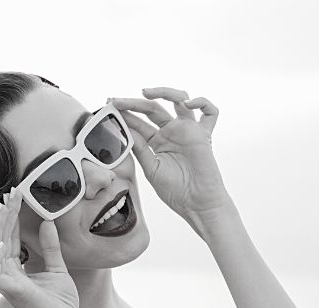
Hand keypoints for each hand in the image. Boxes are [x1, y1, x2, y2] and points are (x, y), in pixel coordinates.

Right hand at [0, 188, 79, 307]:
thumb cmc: (61, 304)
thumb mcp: (58, 268)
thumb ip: (51, 247)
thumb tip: (48, 222)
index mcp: (16, 268)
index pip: (9, 236)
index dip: (11, 216)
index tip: (17, 195)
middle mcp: (6, 273)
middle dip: (4, 214)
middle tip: (12, 192)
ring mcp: (6, 282)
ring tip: (6, 207)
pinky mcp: (10, 291)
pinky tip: (4, 240)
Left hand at [111, 87, 233, 222]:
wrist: (197, 204)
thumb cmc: (176, 191)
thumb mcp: (151, 168)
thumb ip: (140, 148)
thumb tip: (125, 130)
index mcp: (157, 141)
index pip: (139, 122)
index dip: (124, 113)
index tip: (108, 107)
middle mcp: (172, 132)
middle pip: (152, 108)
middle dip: (133, 102)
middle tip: (116, 100)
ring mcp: (187, 131)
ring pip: (179, 100)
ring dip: (164, 92)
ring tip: (145, 93)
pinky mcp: (203, 134)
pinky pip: (210, 112)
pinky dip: (202, 102)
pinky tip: (187, 103)